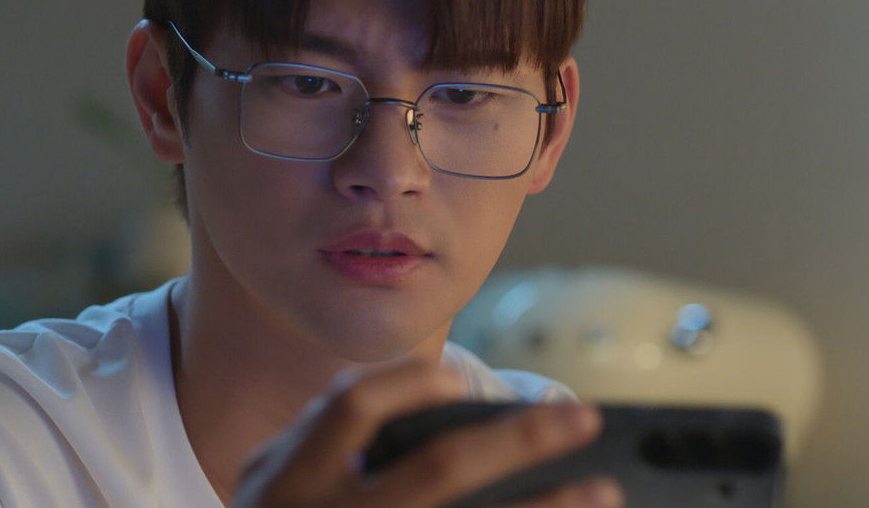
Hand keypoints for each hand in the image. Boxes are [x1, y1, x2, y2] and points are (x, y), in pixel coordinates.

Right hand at [231, 357, 621, 507]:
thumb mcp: (267, 486)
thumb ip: (312, 442)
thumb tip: (399, 392)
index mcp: (292, 481)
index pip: (353, 408)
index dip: (410, 383)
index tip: (460, 377)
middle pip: (439, 468)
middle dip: (518, 439)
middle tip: (583, 420)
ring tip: (601, 491)